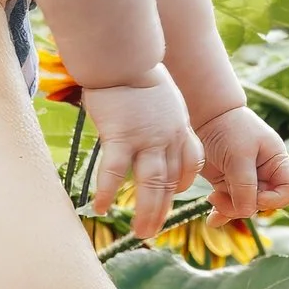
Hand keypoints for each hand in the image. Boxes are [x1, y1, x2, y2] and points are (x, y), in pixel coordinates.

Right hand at [85, 73, 202, 241]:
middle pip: (171, 184)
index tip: (171, 196)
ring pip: (152, 185)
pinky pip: (115, 172)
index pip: (189, 165)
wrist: (126, 55)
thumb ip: (163, 118)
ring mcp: (146, 140)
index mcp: (179, 129)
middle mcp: (168, 139)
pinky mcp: (120, 137)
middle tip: (151, 232)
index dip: (182, 184)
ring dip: (148, 212)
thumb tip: (152, 129)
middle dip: (162, 211)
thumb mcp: (165, 98)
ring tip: (140, 233)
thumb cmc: (137, 73)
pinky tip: (99, 208)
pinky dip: (107, 191)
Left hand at [197, 104, 288, 224]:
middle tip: (222, 197)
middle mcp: (266, 173)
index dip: (277, 199)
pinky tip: (212, 220)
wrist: (205, 118)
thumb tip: (247, 212)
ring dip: (229, 209)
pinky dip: (222, 213)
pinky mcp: (229, 184)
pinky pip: (231, 205)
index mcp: (277, 161)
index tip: (256, 196)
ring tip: (212, 199)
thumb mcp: (238, 156)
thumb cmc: (228, 129)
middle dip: (245, 205)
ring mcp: (247, 181)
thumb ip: (244, 185)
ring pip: (246, 207)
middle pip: (265, 203)